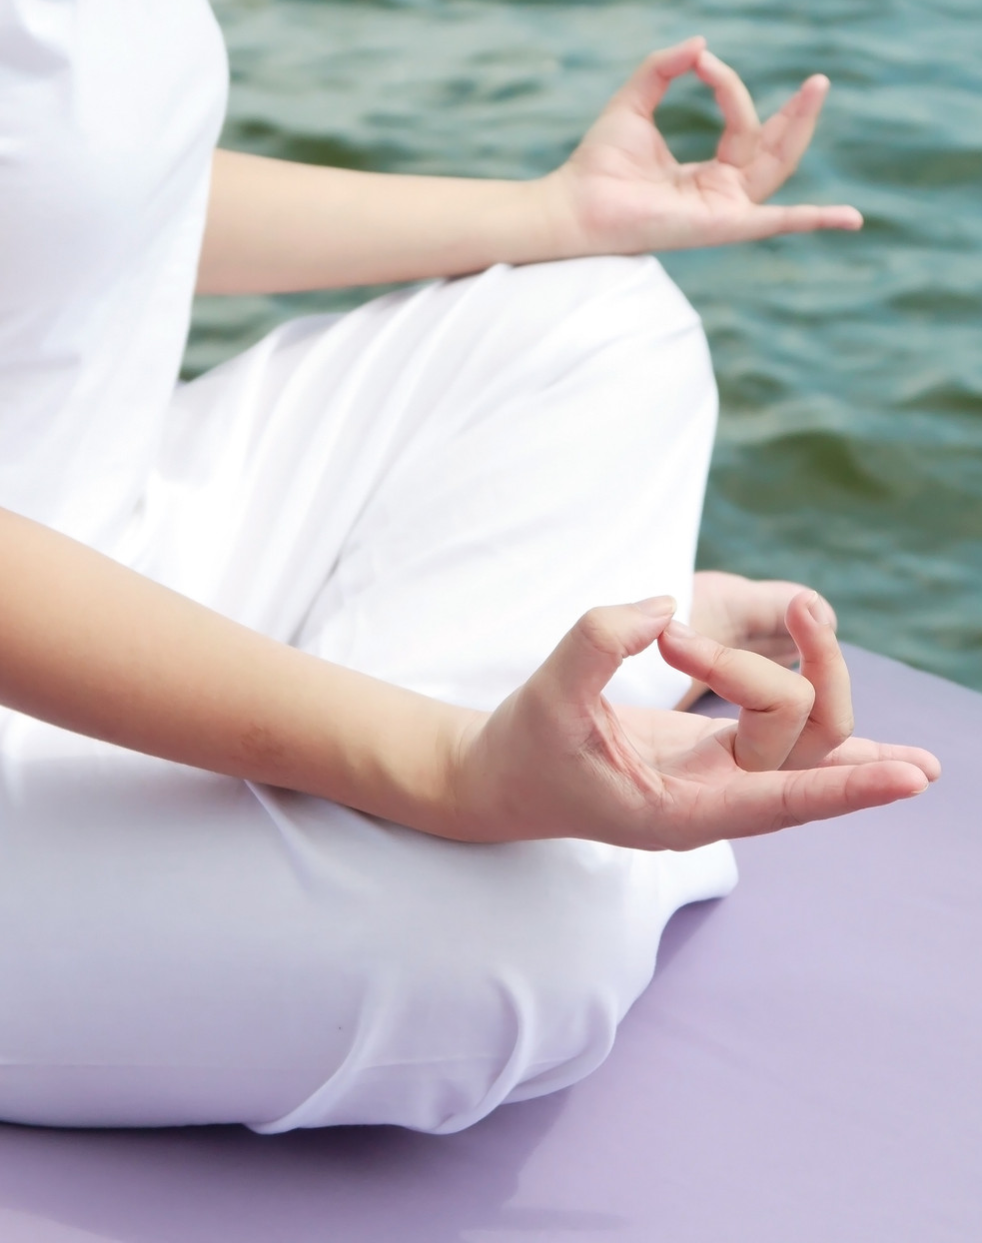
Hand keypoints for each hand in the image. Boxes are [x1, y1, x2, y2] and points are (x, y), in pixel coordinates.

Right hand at [455, 593, 937, 848]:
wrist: (506, 778)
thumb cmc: (524, 747)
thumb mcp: (546, 694)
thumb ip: (598, 643)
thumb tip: (663, 609)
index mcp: (680, 808)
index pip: (784, 799)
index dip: (849, 787)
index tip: (911, 780)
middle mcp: (719, 800)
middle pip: (799, 737)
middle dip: (767, 668)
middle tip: (678, 634)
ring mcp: (727, 780)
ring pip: (808, 731)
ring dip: (810, 672)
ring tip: (824, 637)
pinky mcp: (723, 757)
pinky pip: (799, 748)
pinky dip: (849, 752)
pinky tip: (902, 764)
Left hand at [541, 36, 862, 256]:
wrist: (573, 201)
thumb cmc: (598, 162)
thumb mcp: (633, 102)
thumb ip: (662, 69)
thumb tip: (701, 44)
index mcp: (707, 173)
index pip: (743, 126)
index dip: (730, 89)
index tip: (703, 61)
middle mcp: (722, 194)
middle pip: (776, 150)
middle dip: (798, 114)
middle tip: (819, 79)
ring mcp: (724, 211)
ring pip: (776, 166)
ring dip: (798, 128)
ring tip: (816, 88)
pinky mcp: (720, 226)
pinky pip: (773, 223)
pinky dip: (812, 221)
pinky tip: (851, 219)